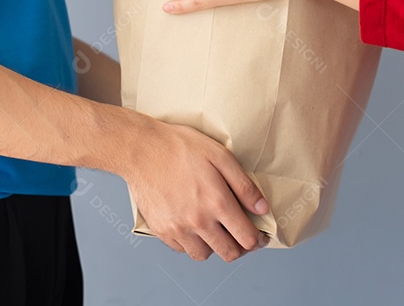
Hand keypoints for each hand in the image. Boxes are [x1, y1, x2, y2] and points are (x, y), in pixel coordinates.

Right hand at [122, 118, 268, 260]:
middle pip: (229, 253)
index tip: (259, 236)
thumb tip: (261, 208)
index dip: (258, 240)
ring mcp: (178, 229)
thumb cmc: (180, 147)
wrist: (142, 149)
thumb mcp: (220, 156)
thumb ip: (244, 185)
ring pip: (204, 255)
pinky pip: (182, 249)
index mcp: (217, 203)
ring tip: (214, 230)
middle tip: (239, 235)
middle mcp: (198, 222)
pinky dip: (191, 242)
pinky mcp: (161, 230)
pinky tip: (192, 225)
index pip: (247, 238)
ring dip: (214, 246)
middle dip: (240, 247)